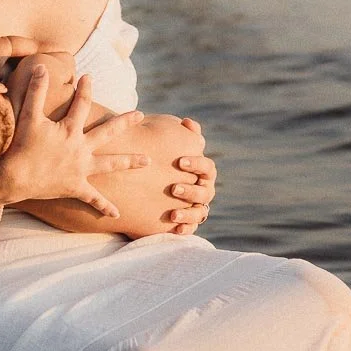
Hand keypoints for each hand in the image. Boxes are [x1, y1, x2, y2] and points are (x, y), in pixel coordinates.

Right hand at [0, 66, 146, 215]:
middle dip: (124, 122)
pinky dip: (104, 207)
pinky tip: (117, 214)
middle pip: (108, 133)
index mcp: (70, 130)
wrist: (15, 178)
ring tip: (148, 160)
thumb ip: (36, 91)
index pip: (82, 104)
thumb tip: (40, 67)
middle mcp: (80, 149)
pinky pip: (93, 199)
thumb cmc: (21, 147)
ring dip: (130, 161)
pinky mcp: (76, 187)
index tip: (89, 77)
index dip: (85, 89)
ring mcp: (81, 170)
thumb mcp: (28, 116)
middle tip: (140, 115)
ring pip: (111, 164)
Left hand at [164, 118, 215, 234]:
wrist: (143, 179)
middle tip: (173, 188)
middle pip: (205, 192)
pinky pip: (190, 228)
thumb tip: (187, 122)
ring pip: (200, 212)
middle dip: (190, 190)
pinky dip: (185, 228)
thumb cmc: (161, 155)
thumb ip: (178, 132)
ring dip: (188, 212)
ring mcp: (196, 206)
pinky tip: (175, 229)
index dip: (196, 164)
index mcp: (202, 170)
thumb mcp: (167, 140)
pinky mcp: (186, 222)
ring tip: (173, 214)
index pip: (206, 167)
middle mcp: (203, 189)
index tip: (180, 162)